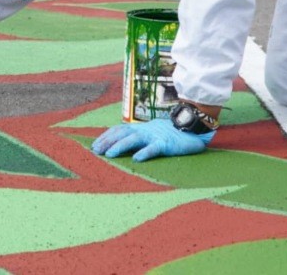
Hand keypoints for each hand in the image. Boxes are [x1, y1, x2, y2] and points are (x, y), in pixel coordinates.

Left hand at [90, 118, 214, 161]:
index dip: (106, 136)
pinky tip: (136, 159)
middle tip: (95, 151)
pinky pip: (154, 148)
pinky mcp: (166, 144)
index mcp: (140, 128)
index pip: (119, 129)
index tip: (94, 145)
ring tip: (109, 155)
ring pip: (134, 139)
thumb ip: (139, 137)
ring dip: (120, 146)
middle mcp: (145, 130)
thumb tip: (123, 147)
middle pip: (122, 133)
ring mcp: (155, 136)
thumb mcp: (151, 133)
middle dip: (107, 142)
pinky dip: (145, 153)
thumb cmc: (170, 134)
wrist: (192, 127)